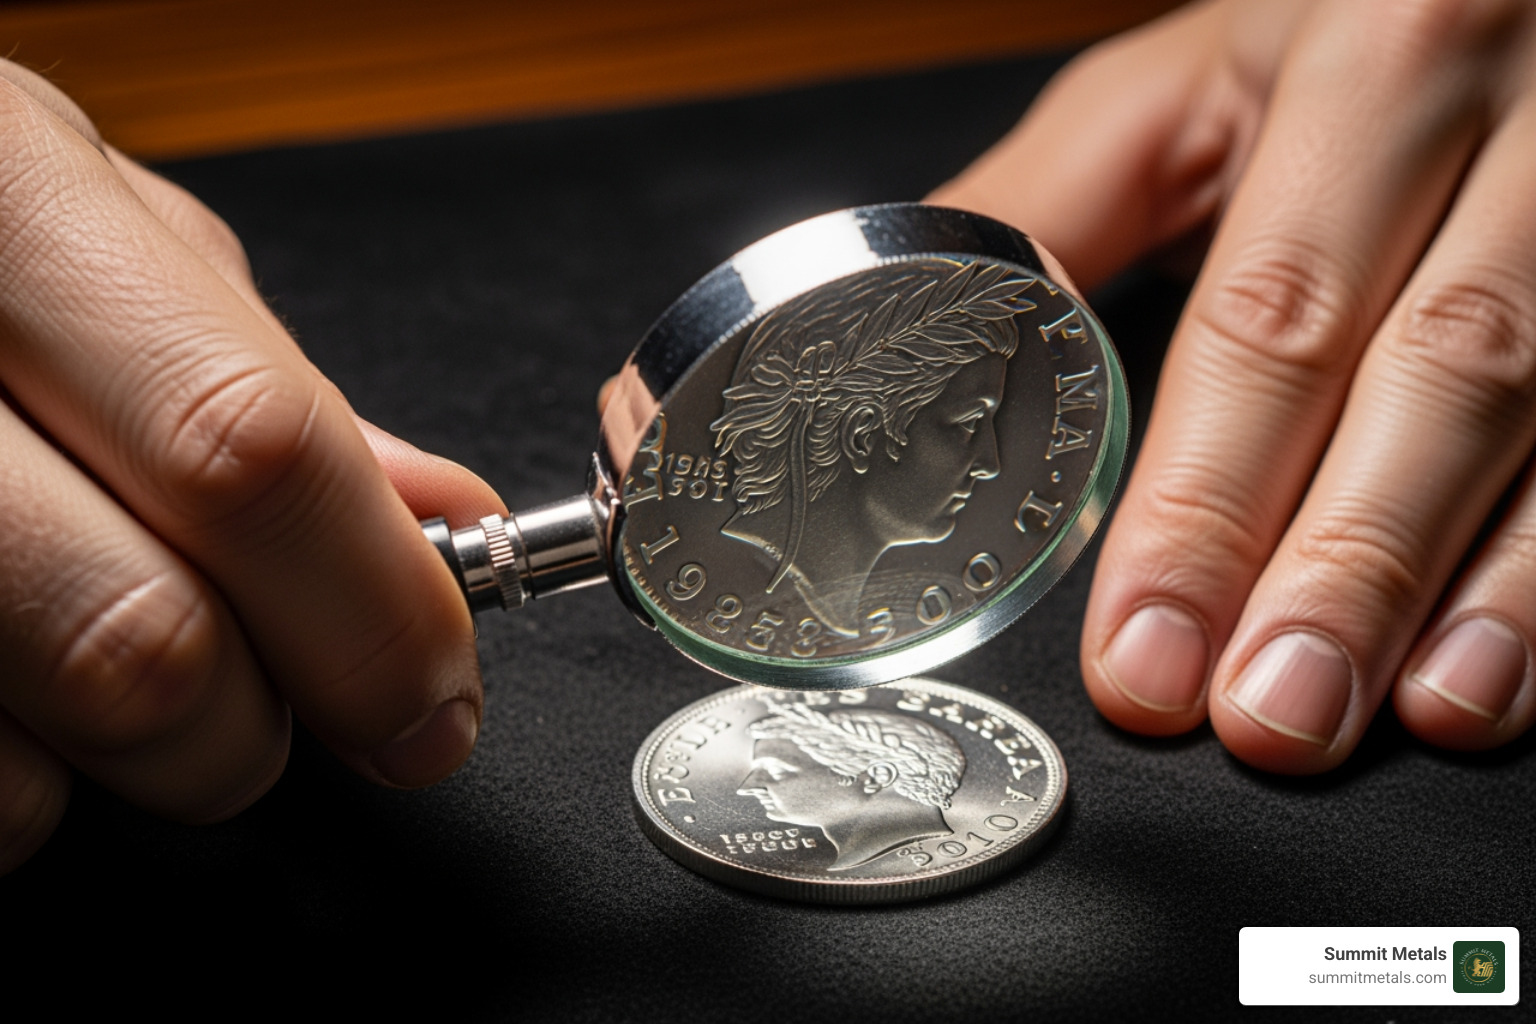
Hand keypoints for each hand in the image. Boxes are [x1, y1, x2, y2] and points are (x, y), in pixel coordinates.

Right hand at [0, 62, 501, 873]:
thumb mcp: (104, 243)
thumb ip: (268, 380)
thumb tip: (441, 515)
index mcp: (13, 216)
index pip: (245, 449)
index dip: (375, 605)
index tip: (433, 693)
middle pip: (146, 643)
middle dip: (256, 724)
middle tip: (272, 696)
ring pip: (31, 770)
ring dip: (130, 767)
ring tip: (110, 663)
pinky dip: (18, 790)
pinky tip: (9, 689)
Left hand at [931, 0, 1535, 771]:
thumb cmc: (1338, 27)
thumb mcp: (1189, 81)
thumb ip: (1061, 199)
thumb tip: (915, 313)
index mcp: (1372, 61)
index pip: (1272, 316)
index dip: (1205, 498)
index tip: (1144, 644)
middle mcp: (1522, 122)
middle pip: (1432, 375)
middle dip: (1339, 567)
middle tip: (1263, 715)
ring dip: (1465, 588)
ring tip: (1389, 714)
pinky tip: (1494, 670)